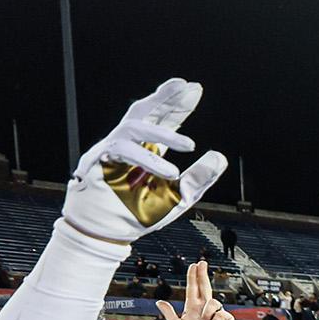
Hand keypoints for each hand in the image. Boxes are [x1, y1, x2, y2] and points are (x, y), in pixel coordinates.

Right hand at [62, 78, 227, 243]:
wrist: (111, 234)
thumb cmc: (140, 215)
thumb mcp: (180, 196)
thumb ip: (199, 178)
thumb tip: (219, 156)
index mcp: (148, 150)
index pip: (163, 120)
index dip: (178, 105)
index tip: (195, 88)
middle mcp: (130, 145)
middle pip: (145, 111)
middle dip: (166, 97)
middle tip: (186, 86)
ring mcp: (112, 150)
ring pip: (135, 127)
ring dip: (164, 133)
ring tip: (190, 145)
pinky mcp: (99, 161)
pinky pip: (122, 151)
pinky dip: (147, 159)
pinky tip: (169, 171)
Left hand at [156, 261, 233, 319]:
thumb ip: (169, 314)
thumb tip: (159, 302)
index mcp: (193, 306)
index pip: (193, 288)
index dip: (193, 276)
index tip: (194, 265)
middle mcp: (205, 306)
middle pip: (205, 286)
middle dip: (203, 274)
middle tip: (202, 262)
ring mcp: (216, 311)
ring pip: (212, 303)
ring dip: (206, 316)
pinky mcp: (226, 317)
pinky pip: (219, 313)